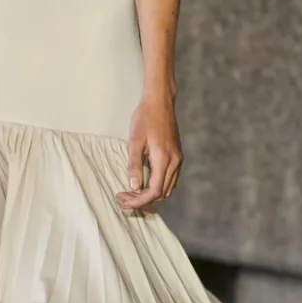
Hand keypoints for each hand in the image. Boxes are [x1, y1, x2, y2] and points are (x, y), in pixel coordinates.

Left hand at [116, 94, 182, 212]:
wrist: (160, 102)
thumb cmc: (145, 118)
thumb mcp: (135, 140)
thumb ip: (134, 164)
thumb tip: (134, 186)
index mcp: (164, 159)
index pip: (153, 191)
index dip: (138, 201)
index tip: (123, 200)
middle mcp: (174, 162)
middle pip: (161, 193)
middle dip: (142, 200)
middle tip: (124, 197)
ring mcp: (178, 159)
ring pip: (167, 188)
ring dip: (151, 195)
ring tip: (132, 193)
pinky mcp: (177, 155)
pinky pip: (171, 179)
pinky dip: (158, 186)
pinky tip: (145, 182)